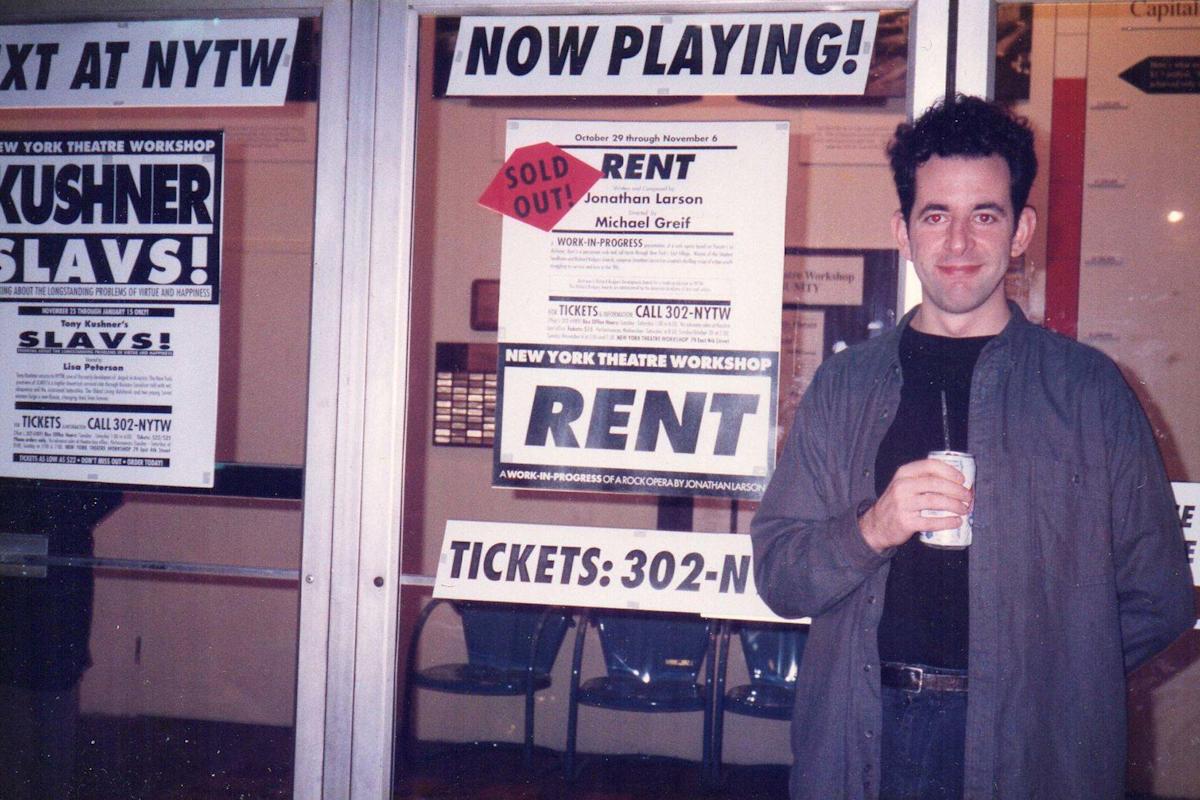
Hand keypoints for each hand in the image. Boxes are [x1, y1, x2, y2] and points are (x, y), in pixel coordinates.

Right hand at [858, 458, 972, 552]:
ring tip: (964, 509)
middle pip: (936, 484)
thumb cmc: (897, 503)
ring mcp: (903, 504)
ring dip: (955, 505)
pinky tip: (956, 521)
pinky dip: (947, 522)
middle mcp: (902, 486)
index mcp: (903, 474)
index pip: (930, 466)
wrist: (876, 524)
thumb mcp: (904, 485)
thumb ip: (923, 480)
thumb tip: (956, 483)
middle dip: (957, 490)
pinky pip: (931, 522)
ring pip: (935, 501)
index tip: (963, 479)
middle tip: (968, 497)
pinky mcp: (906, 522)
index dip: (950, 471)